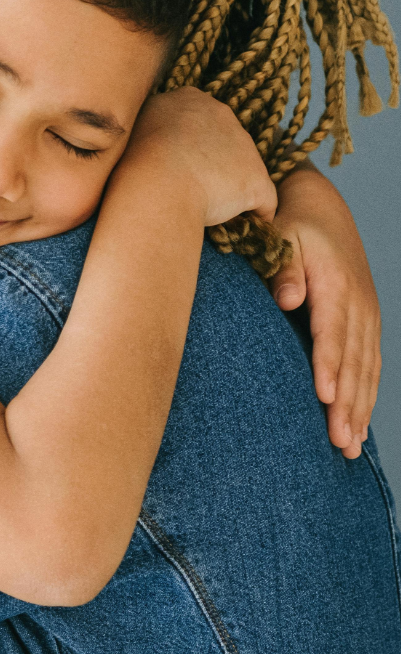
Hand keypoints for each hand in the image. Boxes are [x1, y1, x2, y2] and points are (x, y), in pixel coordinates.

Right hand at [121, 88, 276, 226]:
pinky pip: (261, 202)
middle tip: (185, 189)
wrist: (155, 185)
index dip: (185, 146)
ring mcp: (244, 146)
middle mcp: (221, 113)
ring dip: (226, 192)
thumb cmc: (131, 163)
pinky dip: (251, 215)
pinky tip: (236, 229)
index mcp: (189, 99)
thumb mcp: (129, 130)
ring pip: (239, 172)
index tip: (171, 165)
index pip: (195, 121)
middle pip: (222, 142)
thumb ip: (143, 128)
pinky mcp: (255, 180)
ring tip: (201, 213)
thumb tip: (140, 140)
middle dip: (209, 164)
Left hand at [270, 164, 379, 459]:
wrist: (321, 207)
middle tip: (339, 443)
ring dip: (360, 408)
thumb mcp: (282, 237)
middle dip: (348, 405)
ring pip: (367, 369)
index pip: (332, 334)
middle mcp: (358, 304)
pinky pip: (371, 363)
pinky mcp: (366, 321)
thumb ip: (283, 269)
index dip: (330, 366)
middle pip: (354, 361)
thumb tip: (287, 298)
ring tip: (350, 446)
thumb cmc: (292, 226)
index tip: (326, 398)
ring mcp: (367, 314)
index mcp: (336, 286)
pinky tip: (359, 423)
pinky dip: (366, 394)